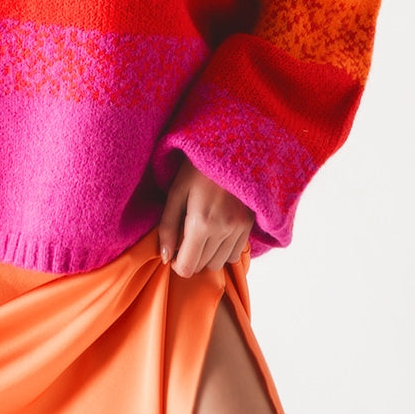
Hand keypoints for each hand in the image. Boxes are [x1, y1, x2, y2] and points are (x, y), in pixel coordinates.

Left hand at [158, 158, 253, 275]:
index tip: (174, 252)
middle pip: (204, 267)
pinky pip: (237, 254)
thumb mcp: (175, 192)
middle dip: (191, 258)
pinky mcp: (250, 225)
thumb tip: (165, 257)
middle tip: (185, 239)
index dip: (177, 264)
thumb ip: (167, 227)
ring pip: (221, 263)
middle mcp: (223, 230)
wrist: (230, 146)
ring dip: (208, 256)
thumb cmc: (196, 167)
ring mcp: (240, 229)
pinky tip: (216, 233)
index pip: (188, 267)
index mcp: (201, 223)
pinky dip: (224, 250)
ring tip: (201, 235)